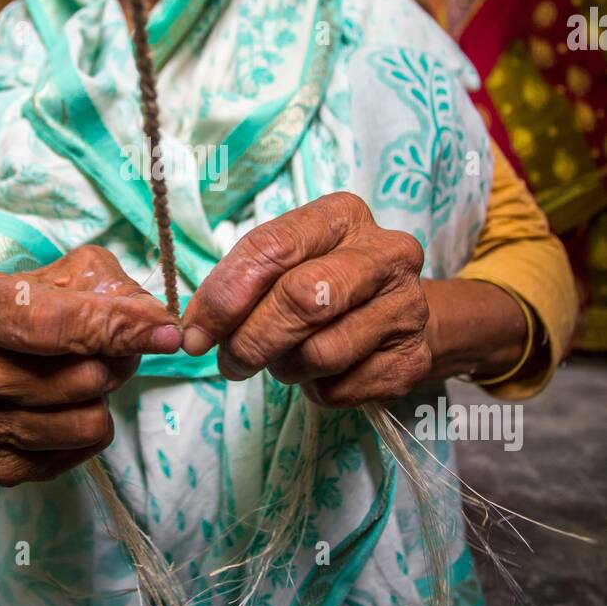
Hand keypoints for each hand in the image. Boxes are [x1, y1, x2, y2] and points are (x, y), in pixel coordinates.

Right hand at [0, 247, 180, 485]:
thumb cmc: (25, 308)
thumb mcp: (63, 274)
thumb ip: (112, 289)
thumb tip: (157, 327)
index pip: (47, 322)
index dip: (113, 326)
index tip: (165, 331)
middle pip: (81, 377)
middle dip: (115, 360)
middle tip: (105, 348)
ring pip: (88, 420)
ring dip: (104, 396)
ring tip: (84, 375)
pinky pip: (82, 452)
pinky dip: (90, 428)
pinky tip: (68, 406)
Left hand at [181, 193, 430, 406]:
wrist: (395, 313)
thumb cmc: (324, 281)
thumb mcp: (283, 262)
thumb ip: (239, 283)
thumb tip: (195, 332)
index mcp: (344, 216)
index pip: (273, 248)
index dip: (225, 296)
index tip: (196, 333)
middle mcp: (386, 254)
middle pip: (303, 300)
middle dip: (251, 339)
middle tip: (230, 360)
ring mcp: (407, 308)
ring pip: (319, 353)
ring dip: (284, 367)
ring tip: (283, 358)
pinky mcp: (412, 360)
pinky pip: (340, 389)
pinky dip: (315, 389)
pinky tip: (319, 372)